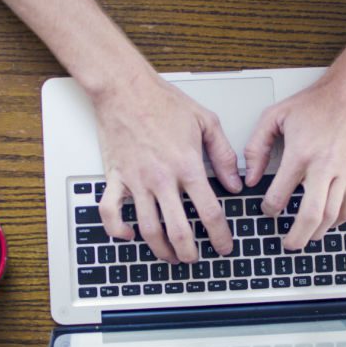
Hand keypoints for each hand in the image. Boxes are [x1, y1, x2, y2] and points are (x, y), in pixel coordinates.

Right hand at [94, 70, 242, 262]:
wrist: (125, 88)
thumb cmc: (163, 101)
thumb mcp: (206, 122)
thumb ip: (224, 155)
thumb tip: (234, 183)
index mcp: (187, 165)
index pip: (209, 212)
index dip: (220, 236)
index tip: (223, 246)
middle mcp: (161, 178)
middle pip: (179, 230)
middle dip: (190, 252)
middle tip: (196, 258)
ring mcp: (136, 181)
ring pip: (148, 229)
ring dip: (161, 249)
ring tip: (171, 256)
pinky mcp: (115, 177)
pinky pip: (110, 212)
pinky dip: (118, 229)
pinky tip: (129, 235)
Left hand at [244, 72, 345, 249]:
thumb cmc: (317, 101)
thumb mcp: (276, 115)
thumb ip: (256, 146)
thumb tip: (249, 175)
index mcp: (300, 153)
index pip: (280, 195)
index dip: (269, 208)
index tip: (267, 209)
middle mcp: (324, 166)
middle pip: (311, 215)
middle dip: (297, 236)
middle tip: (288, 244)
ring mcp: (345, 172)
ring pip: (332, 216)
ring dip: (317, 232)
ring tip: (306, 237)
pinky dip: (339, 220)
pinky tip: (329, 223)